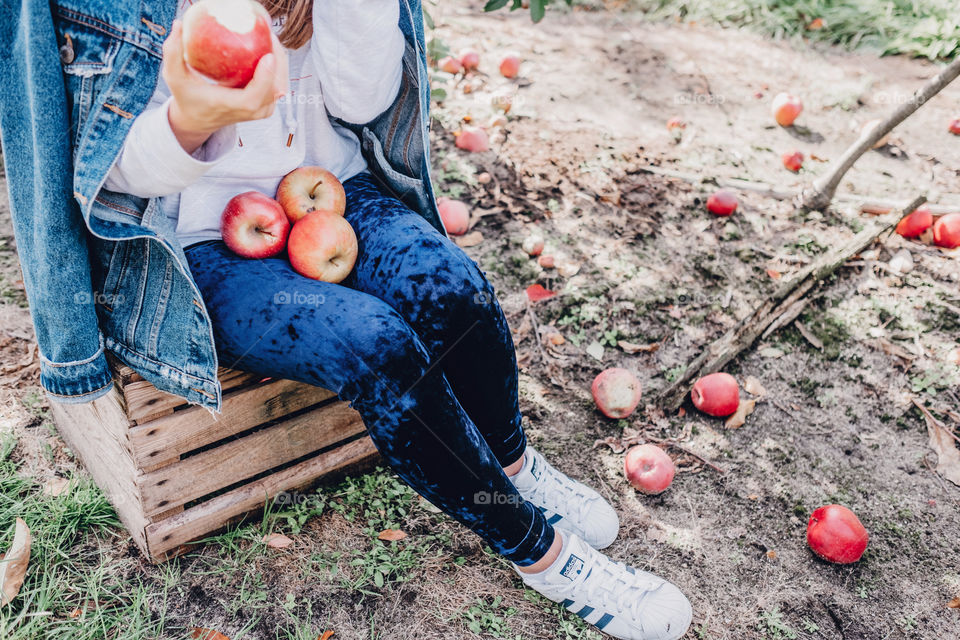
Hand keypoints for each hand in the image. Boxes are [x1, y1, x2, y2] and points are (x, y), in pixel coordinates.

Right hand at [161, 20, 288, 153]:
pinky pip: (278, 84)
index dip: (266, 77)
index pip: (255, 96)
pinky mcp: (267, 106)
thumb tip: (179, 25)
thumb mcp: (174, 78)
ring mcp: (262, 110)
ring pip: (281, 84)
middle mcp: (252, 111)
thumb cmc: (188, 97)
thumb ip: (172, 53)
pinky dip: (278, 67)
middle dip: (278, 59)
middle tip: (268, 34)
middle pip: (275, 86)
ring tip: (269, 37)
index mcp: (233, 106)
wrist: (199, 120)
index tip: (268, 55)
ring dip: (280, 60)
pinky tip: (269, 47)